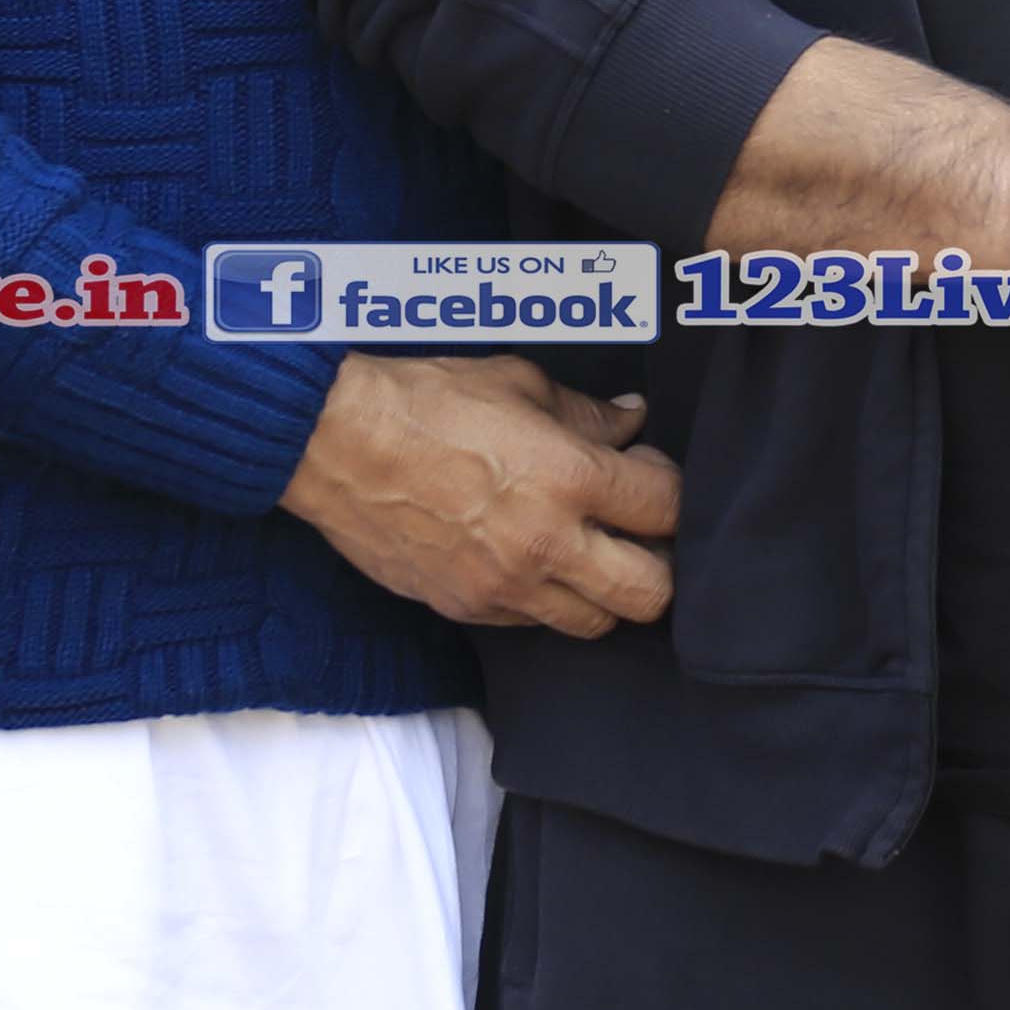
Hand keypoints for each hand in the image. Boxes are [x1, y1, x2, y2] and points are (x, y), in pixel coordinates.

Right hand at [284, 355, 678, 636]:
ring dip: (606, 592)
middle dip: (660, 565)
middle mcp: (547, 544)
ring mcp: (506, 587)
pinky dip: (548, 601)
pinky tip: (534, 563)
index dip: (671, 493)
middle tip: (640, 535)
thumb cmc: (425, 404)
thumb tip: (632, 420)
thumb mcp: (518, 384)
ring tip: (590, 555)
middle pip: (652, 594)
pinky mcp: (468, 609)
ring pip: (595, 623)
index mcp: (570, 478)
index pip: (666, 510)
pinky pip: (534, 625)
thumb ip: (586, 413)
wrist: (337, 445)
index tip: (650, 476)